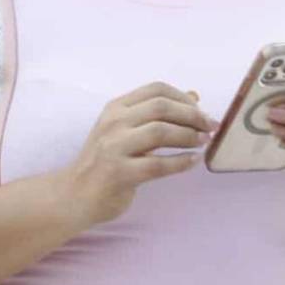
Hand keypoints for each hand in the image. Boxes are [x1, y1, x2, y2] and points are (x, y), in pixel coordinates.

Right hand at [63, 82, 216, 226]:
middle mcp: (113, 122)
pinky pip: (158, 165)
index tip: (201, 111)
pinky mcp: (119, 173)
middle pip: (161, 107)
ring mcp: (114, 147)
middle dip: (192, 115)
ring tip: (203, 142)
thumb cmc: (104, 161)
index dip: (184, 97)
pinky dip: (181, 162)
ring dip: (189, 136)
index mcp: (116, 108)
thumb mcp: (125, 130)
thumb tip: (193, 96)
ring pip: (161, 132)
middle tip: (210, 127)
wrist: (74, 194)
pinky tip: (192, 161)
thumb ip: (156, 114)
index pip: (156, 89)